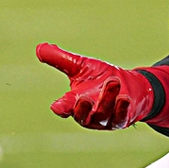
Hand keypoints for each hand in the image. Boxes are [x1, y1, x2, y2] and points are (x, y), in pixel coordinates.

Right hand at [37, 43, 153, 129]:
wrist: (129, 85)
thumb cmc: (100, 77)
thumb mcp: (80, 66)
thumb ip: (60, 59)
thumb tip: (39, 47)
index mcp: (74, 102)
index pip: (65, 107)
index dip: (61, 107)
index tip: (57, 107)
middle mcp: (88, 114)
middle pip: (82, 115)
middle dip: (83, 108)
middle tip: (85, 98)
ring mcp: (104, 119)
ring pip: (103, 114)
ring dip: (107, 98)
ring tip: (113, 81)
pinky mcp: (121, 120)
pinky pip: (120, 118)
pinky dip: (121, 109)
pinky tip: (124, 98)